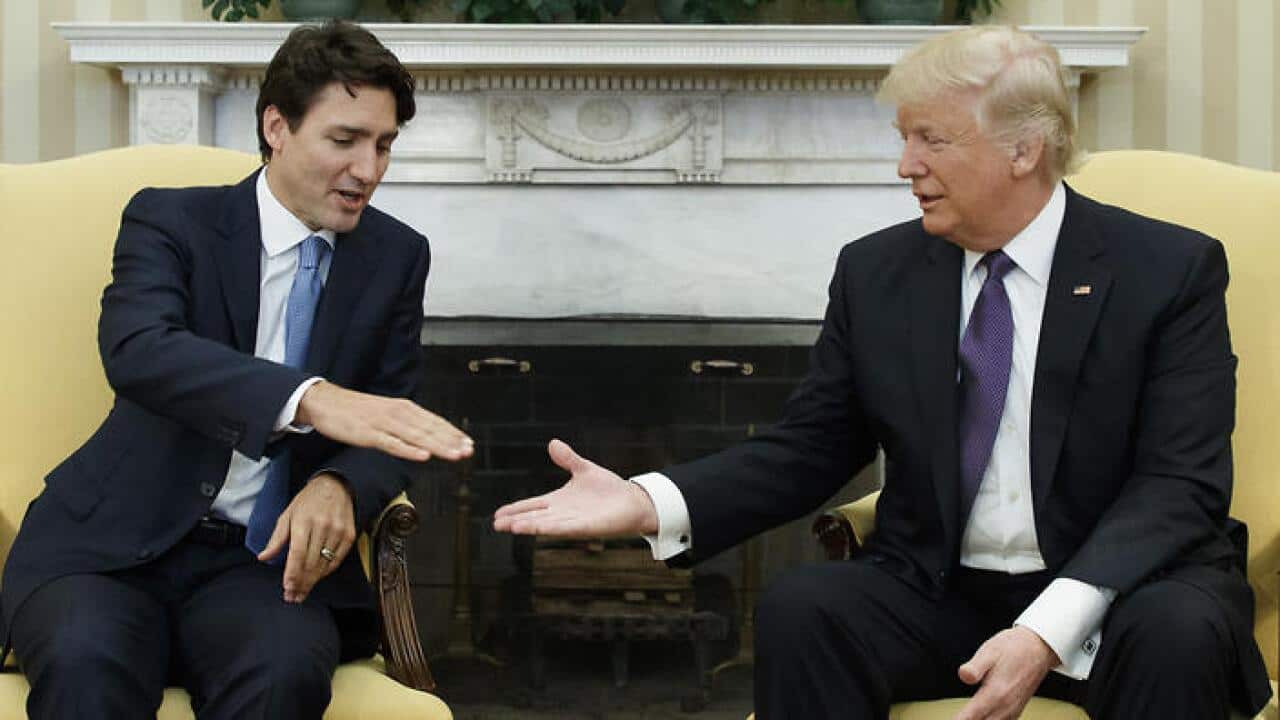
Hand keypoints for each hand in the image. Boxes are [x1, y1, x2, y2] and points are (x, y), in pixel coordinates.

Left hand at [258, 473, 356, 602]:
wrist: (336, 486)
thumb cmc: (308, 501)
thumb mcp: (287, 515)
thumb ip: (276, 538)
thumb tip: (263, 557)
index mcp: (303, 521)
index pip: (298, 554)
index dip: (292, 573)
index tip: (287, 588)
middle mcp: (323, 527)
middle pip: (311, 563)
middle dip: (301, 583)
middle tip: (293, 596)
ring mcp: (338, 532)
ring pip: (324, 565)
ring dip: (313, 581)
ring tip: (302, 592)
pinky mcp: (349, 536)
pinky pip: (337, 560)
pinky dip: (326, 572)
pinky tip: (316, 578)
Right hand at [296, 381, 472, 462]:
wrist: (326, 401)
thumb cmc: (356, 411)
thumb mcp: (386, 413)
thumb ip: (406, 424)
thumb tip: (426, 435)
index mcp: (404, 408)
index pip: (434, 422)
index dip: (453, 433)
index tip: (469, 444)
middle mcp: (398, 413)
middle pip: (430, 429)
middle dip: (452, 441)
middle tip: (469, 451)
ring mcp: (384, 423)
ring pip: (416, 436)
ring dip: (438, 446)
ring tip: (455, 454)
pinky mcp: (369, 434)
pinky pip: (392, 444)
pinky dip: (409, 450)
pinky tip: (423, 455)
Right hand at [493, 439, 658, 537]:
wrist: (633, 501)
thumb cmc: (609, 489)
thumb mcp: (584, 469)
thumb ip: (568, 458)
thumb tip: (552, 443)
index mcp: (559, 500)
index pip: (532, 505)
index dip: (515, 509)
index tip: (497, 515)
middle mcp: (563, 513)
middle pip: (534, 517)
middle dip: (516, 520)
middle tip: (496, 524)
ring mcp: (574, 522)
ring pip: (547, 524)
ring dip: (530, 526)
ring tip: (512, 527)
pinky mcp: (588, 527)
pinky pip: (567, 528)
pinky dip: (553, 528)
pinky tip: (540, 529)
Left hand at [954, 627, 1059, 719]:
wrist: (1039, 647)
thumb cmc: (1013, 648)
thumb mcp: (990, 651)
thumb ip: (975, 667)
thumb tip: (963, 676)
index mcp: (995, 693)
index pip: (970, 717)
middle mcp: (1005, 706)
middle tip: (957, 717)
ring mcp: (1012, 710)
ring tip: (966, 717)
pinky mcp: (1016, 710)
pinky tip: (983, 717)